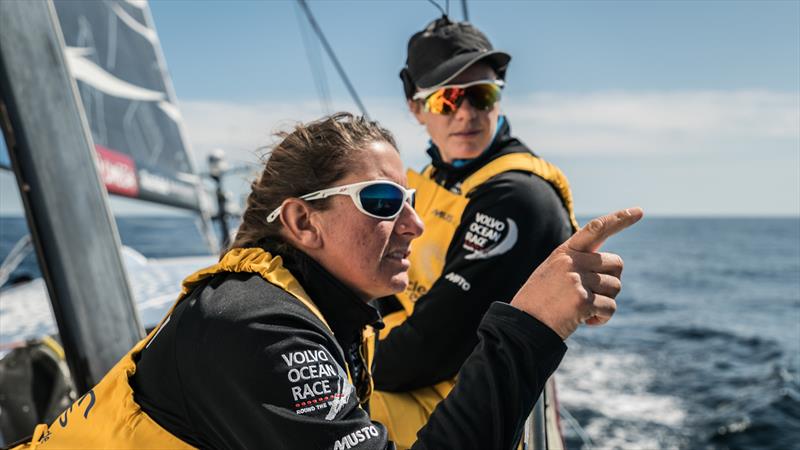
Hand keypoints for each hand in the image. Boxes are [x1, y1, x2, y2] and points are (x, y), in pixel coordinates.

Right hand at [510, 207, 643, 338]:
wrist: (522, 325)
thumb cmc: (538, 302)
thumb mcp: (552, 273)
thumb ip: (577, 264)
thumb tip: (612, 267)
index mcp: (565, 252)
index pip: (596, 229)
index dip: (619, 219)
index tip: (638, 211)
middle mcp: (572, 262)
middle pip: (616, 264)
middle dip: (610, 282)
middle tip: (591, 296)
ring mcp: (577, 280)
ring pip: (615, 287)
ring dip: (605, 302)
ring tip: (582, 309)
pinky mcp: (582, 300)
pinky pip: (610, 308)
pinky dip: (602, 318)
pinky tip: (584, 321)